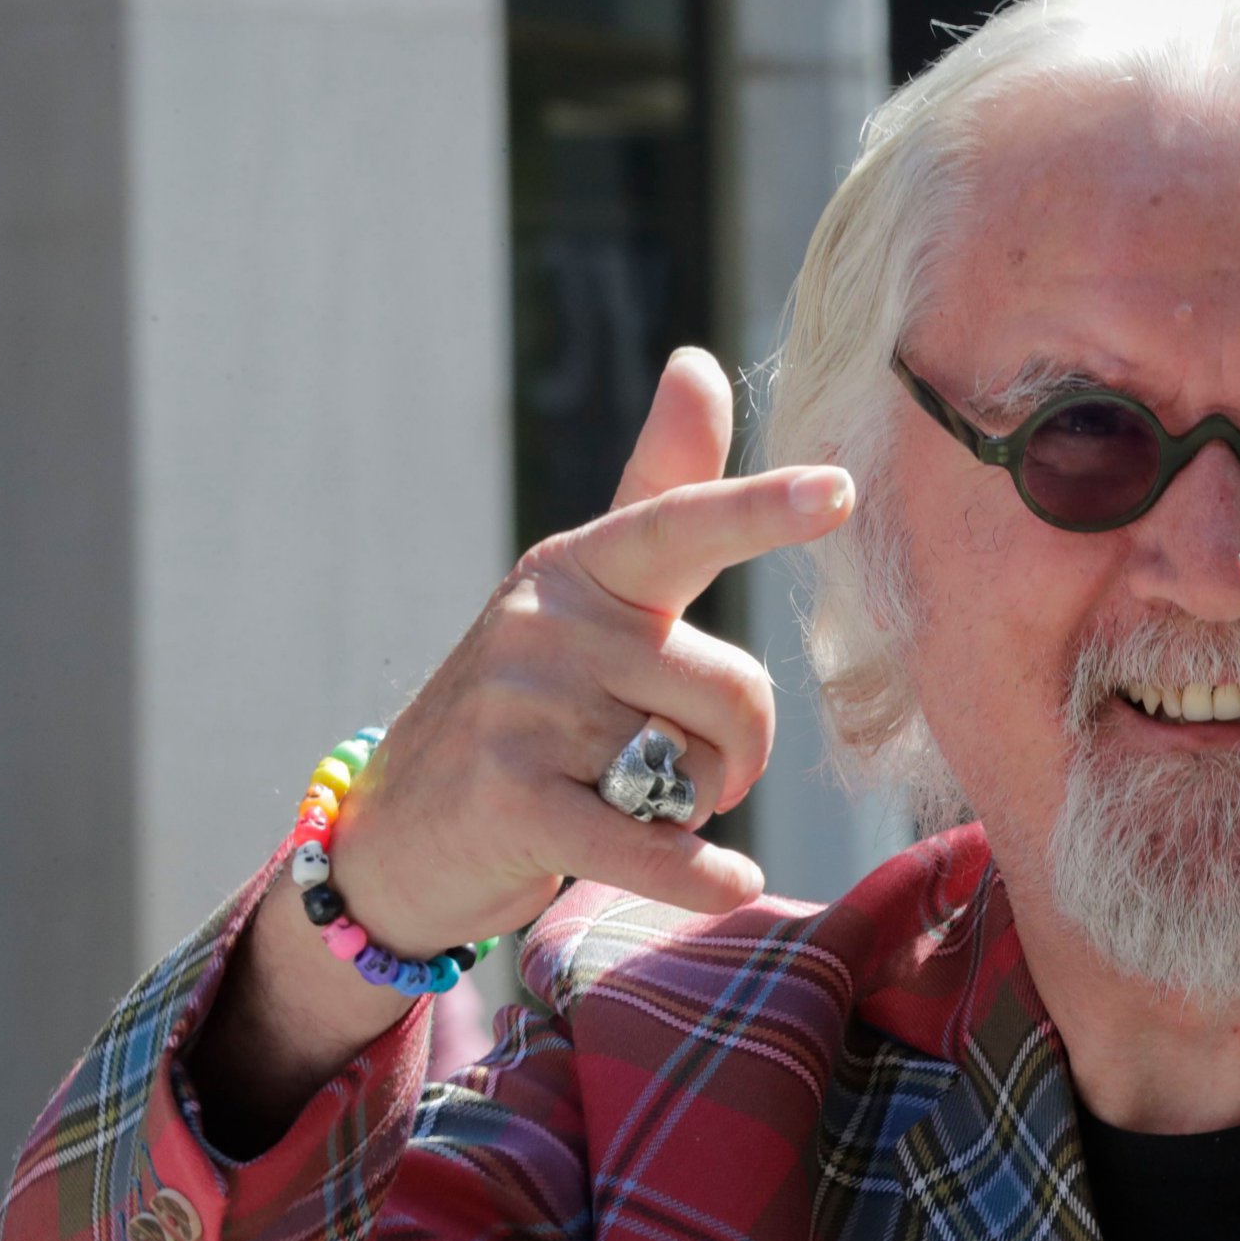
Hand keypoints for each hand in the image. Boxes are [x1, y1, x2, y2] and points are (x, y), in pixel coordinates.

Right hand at [325, 347, 853, 954]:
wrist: (400, 826)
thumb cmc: (534, 702)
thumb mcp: (593, 593)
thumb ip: (661, 491)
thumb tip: (699, 362)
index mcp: (582, 567)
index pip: (681, 526)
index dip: (761, 510)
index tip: (839, 490)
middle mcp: (548, 624)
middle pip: (735, 691)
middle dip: (740, 752)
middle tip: (693, 772)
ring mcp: (522, 713)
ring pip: (699, 770)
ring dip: (695, 807)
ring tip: (629, 801)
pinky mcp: (511, 802)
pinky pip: (649, 840)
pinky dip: (698, 871)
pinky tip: (727, 878)